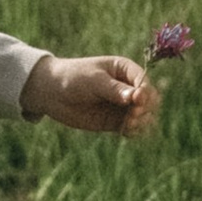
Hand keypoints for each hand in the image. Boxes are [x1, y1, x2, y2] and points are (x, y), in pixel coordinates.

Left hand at [22, 53, 161, 137]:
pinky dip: (133, 131)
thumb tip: (137, 98)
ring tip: (129, 125)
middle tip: (133, 115)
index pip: (144, 81)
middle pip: (149, 100)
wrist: (52, 93)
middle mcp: (128, 87)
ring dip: (142, 122)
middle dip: (145, 108)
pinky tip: (126, 131)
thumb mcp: (94, 81)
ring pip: (143, 116)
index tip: (137, 101)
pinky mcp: (115, 121)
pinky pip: (132, 128)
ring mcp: (122, 105)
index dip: (145, 92)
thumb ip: (115, 90)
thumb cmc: (73, 78)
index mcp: (125, 69)